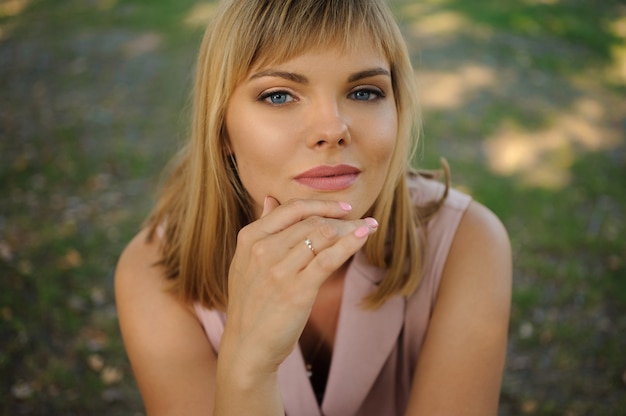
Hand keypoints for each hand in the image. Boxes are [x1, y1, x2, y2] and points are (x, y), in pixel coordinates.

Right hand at [220, 196, 377, 378]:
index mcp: (250, 237)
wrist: (247, 346)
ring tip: (369, 228)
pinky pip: (329, 259)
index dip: (322, 205)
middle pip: (312, 221)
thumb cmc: (251, 303)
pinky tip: (364, 237)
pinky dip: (350, 244)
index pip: (292, 208)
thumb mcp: (245, 261)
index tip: (343, 207)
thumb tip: (270, 198)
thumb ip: (262, 228)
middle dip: (343, 219)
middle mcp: (263, 249)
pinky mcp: (298, 290)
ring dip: (352, 229)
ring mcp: (279, 269)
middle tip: (362, 221)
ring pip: (324, 235)